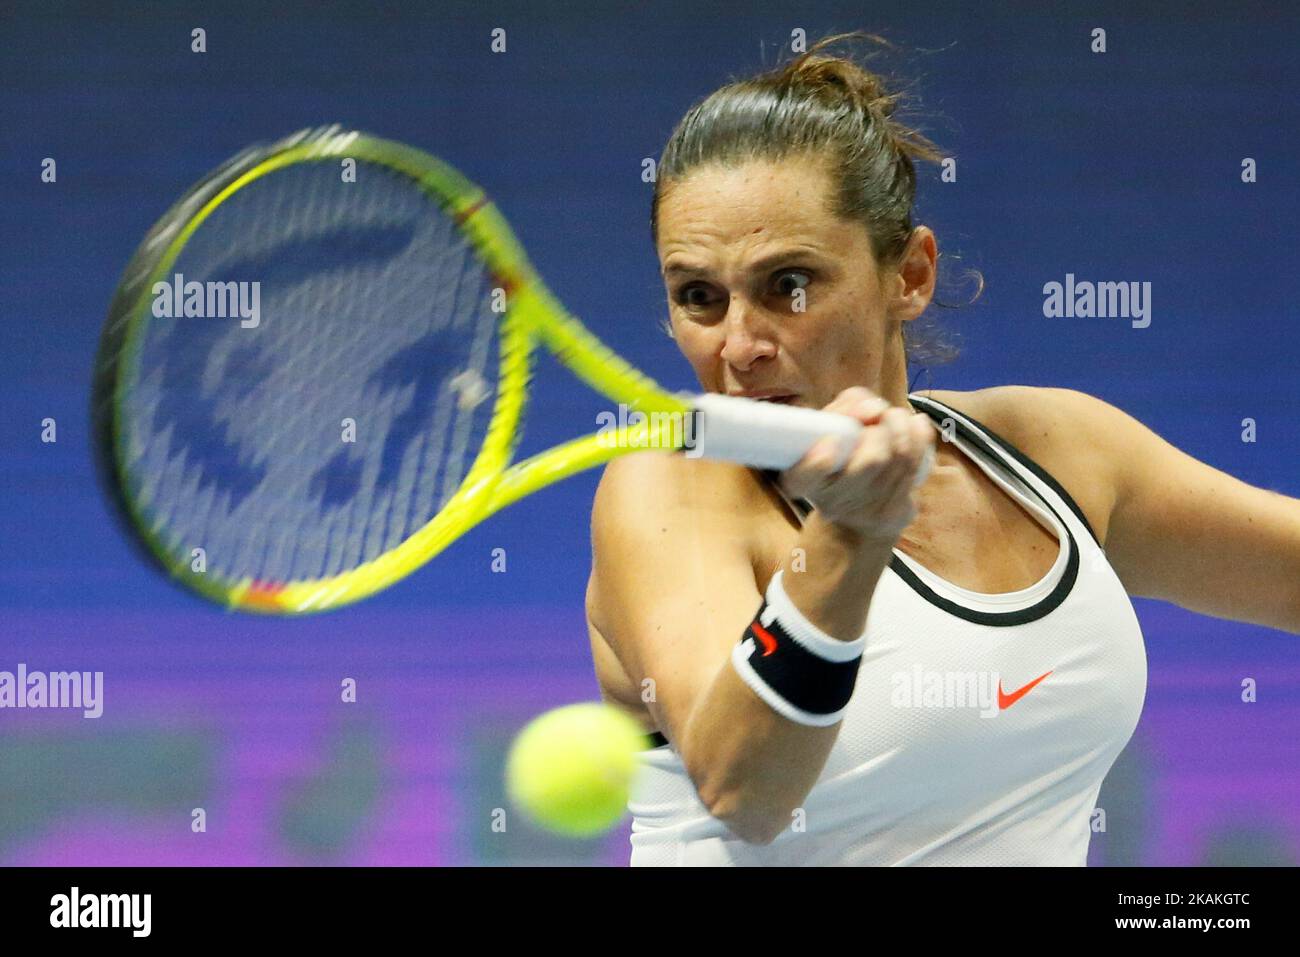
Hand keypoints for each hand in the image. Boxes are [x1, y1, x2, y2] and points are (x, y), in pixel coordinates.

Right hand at [779, 387, 935, 542]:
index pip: (805, 477)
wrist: (856, 512)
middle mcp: (830, 502)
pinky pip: (915, 466)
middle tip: (877, 417)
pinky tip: (914, 425)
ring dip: (901, 426)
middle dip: (881, 430)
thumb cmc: (840, 455)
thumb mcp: (830, 428)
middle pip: (871, 460)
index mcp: (801, 481)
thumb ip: (846, 407)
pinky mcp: (894, 514)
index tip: (830, 441)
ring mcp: (865, 512)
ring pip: (899, 458)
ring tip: (895, 416)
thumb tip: (874, 409)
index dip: (820, 460)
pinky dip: (919, 437)